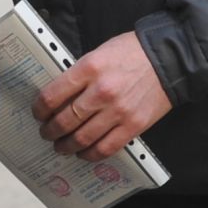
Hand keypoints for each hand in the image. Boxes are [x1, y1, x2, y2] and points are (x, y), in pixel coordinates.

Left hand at [33, 30, 172, 160]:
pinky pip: (106, 148)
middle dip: (50, 131)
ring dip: (66, 146)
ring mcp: (118, 111)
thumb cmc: (132, 53)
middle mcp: (102, 91)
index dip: (40, 109)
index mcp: (90, 68)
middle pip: (65, 120)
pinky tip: (83, 153)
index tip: (38, 113)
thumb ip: (80, 74)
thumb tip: (59, 96)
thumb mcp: (99, 53)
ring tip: (61, 146)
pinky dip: (90, 155)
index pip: (53, 96)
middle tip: (47, 133)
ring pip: (82, 138)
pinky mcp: (133, 126)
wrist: (168, 58)